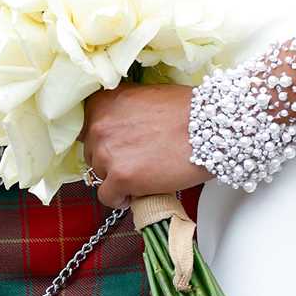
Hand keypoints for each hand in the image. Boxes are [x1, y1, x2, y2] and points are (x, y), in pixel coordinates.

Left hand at [82, 83, 210, 209]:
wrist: (209, 127)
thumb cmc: (185, 110)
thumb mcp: (144, 97)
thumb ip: (121, 111)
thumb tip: (114, 131)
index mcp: (102, 102)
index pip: (85, 129)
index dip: (103, 140)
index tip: (114, 147)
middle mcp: (99, 125)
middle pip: (92, 153)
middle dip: (110, 159)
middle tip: (134, 160)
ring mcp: (107, 152)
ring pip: (99, 176)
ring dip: (116, 178)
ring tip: (140, 175)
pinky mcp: (120, 177)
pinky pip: (108, 197)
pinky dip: (120, 199)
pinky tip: (136, 193)